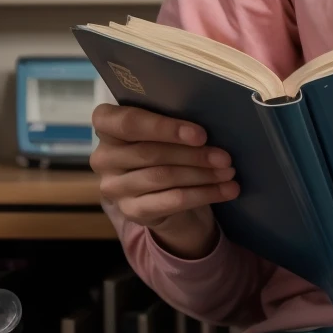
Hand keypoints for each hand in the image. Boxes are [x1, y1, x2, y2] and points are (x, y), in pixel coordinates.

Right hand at [90, 104, 236, 258]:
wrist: (163, 194)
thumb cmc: (166, 149)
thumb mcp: (165, 131)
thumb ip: (174, 125)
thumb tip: (208, 128)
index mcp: (107, 126)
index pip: (127, 122)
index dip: (164, 128)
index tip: (200, 134)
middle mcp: (103, 157)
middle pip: (151, 153)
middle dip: (193, 154)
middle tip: (225, 157)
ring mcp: (114, 187)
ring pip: (163, 177)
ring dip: (202, 175)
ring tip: (228, 172)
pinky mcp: (131, 211)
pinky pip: (171, 201)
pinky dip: (203, 194)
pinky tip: (226, 190)